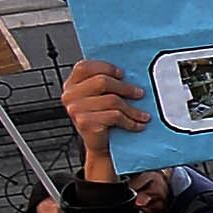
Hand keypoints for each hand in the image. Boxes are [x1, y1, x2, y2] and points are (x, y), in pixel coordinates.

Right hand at [59, 58, 143, 183]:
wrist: (101, 146)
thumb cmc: (103, 119)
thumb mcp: (101, 97)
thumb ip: (106, 82)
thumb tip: (130, 72)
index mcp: (72, 85)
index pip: (85, 67)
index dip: (106, 67)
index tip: (123, 74)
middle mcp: (70, 96)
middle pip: (102, 81)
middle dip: (125, 87)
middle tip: (140, 93)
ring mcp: (75, 109)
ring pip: (112, 100)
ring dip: (132, 108)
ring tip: (143, 114)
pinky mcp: (85, 122)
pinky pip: (114, 116)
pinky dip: (130, 121)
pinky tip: (138, 124)